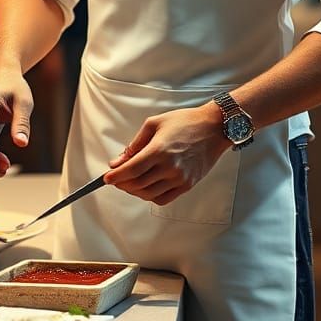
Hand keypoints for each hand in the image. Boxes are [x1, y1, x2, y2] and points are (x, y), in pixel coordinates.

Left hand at [104, 104, 229, 205]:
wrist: (214, 128)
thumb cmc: (185, 122)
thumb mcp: (154, 124)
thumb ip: (134, 144)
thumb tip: (118, 161)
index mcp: (159, 150)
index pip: (131, 170)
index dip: (115, 176)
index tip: (106, 178)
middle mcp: (169, 167)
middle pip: (137, 184)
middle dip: (122, 183)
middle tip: (116, 178)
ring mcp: (180, 178)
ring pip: (148, 194)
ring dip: (134, 191)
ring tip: (129, 183)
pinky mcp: (187, 185)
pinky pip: (163, 199)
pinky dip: (150, 196)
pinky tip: (146, 188)